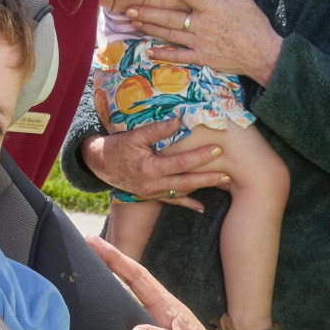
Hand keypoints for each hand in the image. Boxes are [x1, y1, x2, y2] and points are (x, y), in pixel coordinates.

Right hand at [80, 119, 228, 208]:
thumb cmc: (118, 147)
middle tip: (228, 174)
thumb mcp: (135, 136)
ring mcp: (153, 192)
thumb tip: (178, 120)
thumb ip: (157, 129)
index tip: (218, 149)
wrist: (100, 164)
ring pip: (182, 193)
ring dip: (202, 189)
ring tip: (223, 183)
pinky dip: (188, 205)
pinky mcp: (152, 195)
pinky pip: (172, 202)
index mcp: (150, 169)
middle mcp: (153, 185)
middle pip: (186, 183)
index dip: (200, 157)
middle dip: (208, 178)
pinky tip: (202, 208)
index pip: (181, 163)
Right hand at [87, 237, 248, 329]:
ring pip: (120, 312)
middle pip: (125, 288)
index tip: (94, 242)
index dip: (116, 259)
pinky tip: (89, 325)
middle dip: (102, 269)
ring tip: (75, 282)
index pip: (139, 278)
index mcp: (170, 311)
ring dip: (100, 298)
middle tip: (77, 252)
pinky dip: (105, 327)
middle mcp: (157, 319)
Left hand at [125, 0, 283, 86]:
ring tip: (134, 23)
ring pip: (170, 35)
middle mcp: (203, 25)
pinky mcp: (202, 58)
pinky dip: (164, 54)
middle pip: (170, 17)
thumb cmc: (255, 25)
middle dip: (148, 11)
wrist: (263, 54)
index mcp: (213, 8)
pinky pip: (179, 57)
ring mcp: (200, 43)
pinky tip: (149, 51)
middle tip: (129, 8)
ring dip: (150, 29)